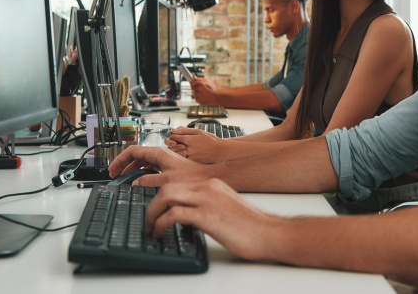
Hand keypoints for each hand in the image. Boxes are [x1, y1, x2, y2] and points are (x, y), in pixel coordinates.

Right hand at [107, 144, 211, 186]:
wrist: (207, 176)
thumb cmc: (192, 177)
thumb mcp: (167, 181)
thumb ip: (149, 181)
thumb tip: (135, 182)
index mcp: (158, 153)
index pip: (132, 151)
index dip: (120, 160)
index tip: (112, 169)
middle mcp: (160, 154)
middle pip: (135, 155)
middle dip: (123, 164)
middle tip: (114, 174)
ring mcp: (164, 159)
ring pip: (142, 161)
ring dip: (131, 168)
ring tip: (123, 177)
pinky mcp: (167, 165)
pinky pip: (149, 166)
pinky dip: (140, 171)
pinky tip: (138, 179)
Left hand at [145, 178, 276, 261]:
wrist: (269, 233)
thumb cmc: (251, 226)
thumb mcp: (225, 208)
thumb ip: (206, 207)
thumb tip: (186, 217)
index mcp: (212, 184)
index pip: (177, 183)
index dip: (161, 196)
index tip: (154, 209)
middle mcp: (207, 187)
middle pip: (167, 187)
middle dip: (152, 204)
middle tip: (149, 220)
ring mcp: (207, 200)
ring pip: (166, 196)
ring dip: (153, 213)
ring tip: (151, 228)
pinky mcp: (207, 215)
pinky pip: (174, 214)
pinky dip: (161, 223)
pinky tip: (160, 232)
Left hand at [166, 127, 224, 162]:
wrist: (220, 151)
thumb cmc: (210, 140)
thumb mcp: (198, 131)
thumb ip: (184, 130)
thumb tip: (172, 131)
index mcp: (188, 139)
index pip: (172, 137)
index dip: (173, 135)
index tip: (176, 136)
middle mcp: (187, 149)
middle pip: (171, 146)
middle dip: (172, 143)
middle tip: (177, 142)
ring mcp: (189, 157)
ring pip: (175, 153)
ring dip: (176, 150)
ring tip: (182, 148)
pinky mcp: (192, 162)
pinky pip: (181, 159)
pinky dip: (181, 156)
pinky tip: (186, 153)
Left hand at [190, 77, 218, 104]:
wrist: (217, 97)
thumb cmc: (213, 89)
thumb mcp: (207, 81)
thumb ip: (199, 79)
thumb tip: (194, 77)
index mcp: (201, 84)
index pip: (192, 82)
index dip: (192, 83)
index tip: (193, 83)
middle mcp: (198, 90)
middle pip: (192, 88)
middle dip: (195, 88)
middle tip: (200, 88)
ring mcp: (198, 96)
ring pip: (194, 93)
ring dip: (197, 93)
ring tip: (203, 93)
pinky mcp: (198, 101)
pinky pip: (196, 98)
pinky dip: (199, 97)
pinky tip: (203, 96)